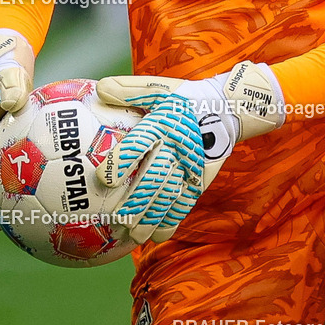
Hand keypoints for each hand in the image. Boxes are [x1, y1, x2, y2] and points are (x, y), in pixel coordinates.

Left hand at [95, 91, 205, 244]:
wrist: (226, 109)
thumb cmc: (183, 99)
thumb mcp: (159, 88)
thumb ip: (129, 89)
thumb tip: (99, 87)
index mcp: (163, 123)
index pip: (141, 142)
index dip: (123, 159)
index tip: (103, 178)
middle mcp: (177, 147)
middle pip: (156, 177)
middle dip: (137, 201)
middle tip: (117, 221)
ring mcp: (191, 166)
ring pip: (170, 195)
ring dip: (152, 217)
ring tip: (135, 237)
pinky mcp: (200, 178)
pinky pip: (186, 202)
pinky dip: (174, 220)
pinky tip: (160, 236)